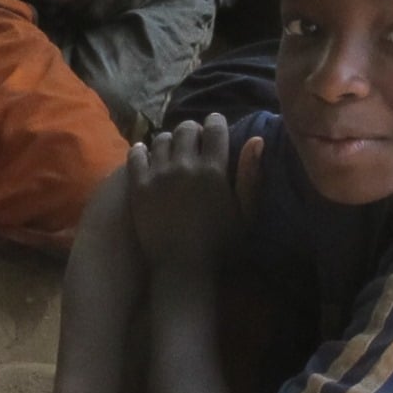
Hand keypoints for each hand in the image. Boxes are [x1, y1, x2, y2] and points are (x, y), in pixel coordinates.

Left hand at [74, 0, 163, 24]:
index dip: (73, 4)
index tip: (67, 5)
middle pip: (92, 12)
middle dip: (80, 16)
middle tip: (73, 15)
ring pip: (102, 18)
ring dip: (90, 20)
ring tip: (83, 16)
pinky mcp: (133, 7)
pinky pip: (112, 18)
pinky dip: (102, 18)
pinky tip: (97, 14)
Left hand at [124, 116, 241, 273]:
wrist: (183, 269)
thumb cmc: (221, 245)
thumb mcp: (246, 212)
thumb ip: (251, 175)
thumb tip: (257, 139)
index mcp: (213, 169)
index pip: (214, 127)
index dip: (216, 123)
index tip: (216, 129)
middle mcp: (184, 165)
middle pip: (186, 128)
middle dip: (192, 131)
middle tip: (194, 142)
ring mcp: (158, 174)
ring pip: (161, 139)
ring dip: (169, 141)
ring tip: (173, 152)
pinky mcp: (138, 186)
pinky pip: (136, 155)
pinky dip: (142, 151)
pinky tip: (146, 155)